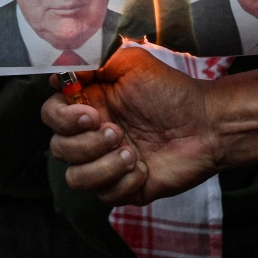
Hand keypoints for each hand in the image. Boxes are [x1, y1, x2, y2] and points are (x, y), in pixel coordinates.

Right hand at [42, 46, 219, 205]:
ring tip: (131, 154)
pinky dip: (124, 182)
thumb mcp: (130, 63)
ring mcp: (106, 163)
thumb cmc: (170, 90)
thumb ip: (93, 61)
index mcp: (88, 105)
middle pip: (58, 149)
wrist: (206, 123)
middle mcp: (91, 135)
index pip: (51, 115)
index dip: (62, 119)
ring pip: (75, 178)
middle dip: (86, 144)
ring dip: (101, 167)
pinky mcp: (124, 187)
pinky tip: (144, 168)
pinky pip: (105, 196)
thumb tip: (59, 71)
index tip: (91, 114)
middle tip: (118, 132)